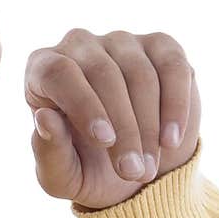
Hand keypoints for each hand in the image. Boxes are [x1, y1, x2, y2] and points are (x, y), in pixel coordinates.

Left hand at [25, 28, 201, 209]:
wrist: (134, 173)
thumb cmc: (86, 169)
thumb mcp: (61, 176)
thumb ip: (48, 152)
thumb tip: (45, 119)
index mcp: (42, 70)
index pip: (59, 73)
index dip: (84, 105)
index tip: (106, 142)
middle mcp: (79, 45)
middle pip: (103, 74)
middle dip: (124, 128)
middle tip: (131, 171)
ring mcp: (121, 42)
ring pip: (140, 74)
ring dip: (149, 127)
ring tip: (147, 168)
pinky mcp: (161, 46)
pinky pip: (173, 68)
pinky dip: (176, 106)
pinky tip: (171, 140)